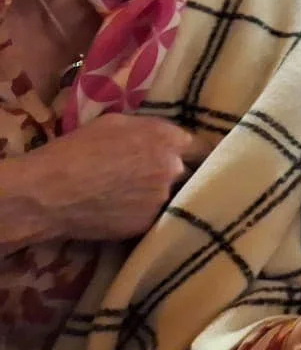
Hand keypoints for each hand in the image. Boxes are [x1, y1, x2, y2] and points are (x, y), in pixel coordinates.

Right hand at [0, 114, 210, 248]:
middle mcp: (173, 169)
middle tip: (171, 179)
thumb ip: (150, 130)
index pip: (204, 148)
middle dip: (186, 175)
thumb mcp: (117, 124)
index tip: (197, 159)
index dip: (199, 154)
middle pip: (195, 173)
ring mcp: (161, 199)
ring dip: (168, 197)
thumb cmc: (76, 150)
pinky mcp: (146, 225)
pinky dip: (150, 215)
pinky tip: (133, 212)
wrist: (47, 192)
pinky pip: (157, 217)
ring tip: (146, 197)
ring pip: (176, 197)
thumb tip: (164, 138)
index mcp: (169, 139)